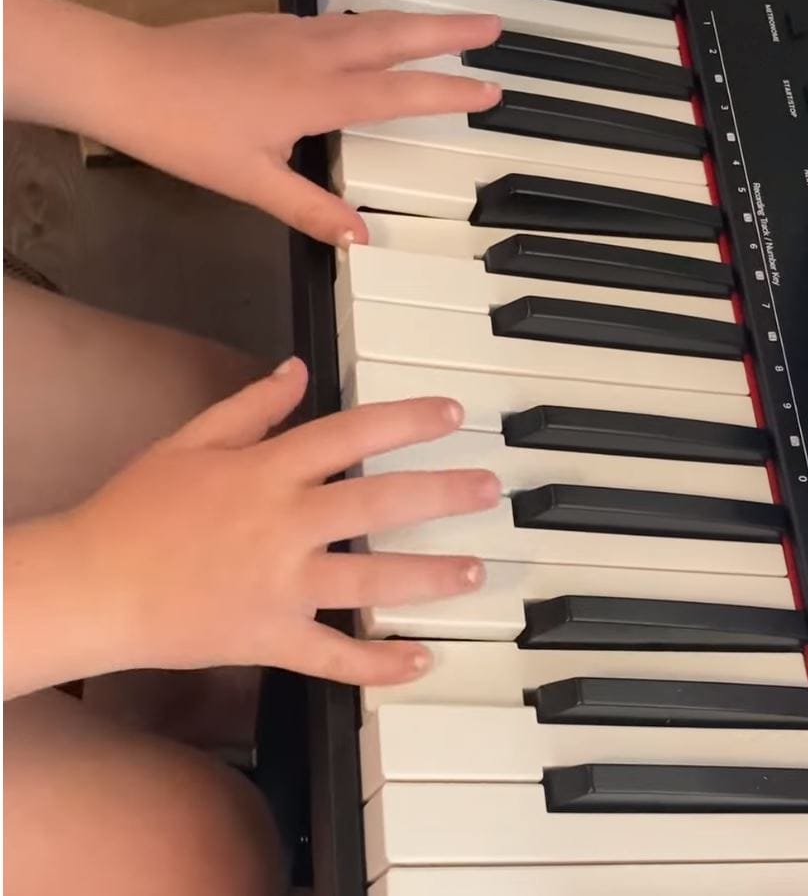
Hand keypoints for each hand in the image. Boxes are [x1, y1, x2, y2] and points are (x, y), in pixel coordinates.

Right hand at [59, 358, 498, 686]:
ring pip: (372, 578)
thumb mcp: (188, 440)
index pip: (352, 434)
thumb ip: (251, 405)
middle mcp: (283, 524)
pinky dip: (379, 664)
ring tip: (476, 569)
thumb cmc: (135, 510)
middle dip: (442, 493)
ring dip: (431, 575)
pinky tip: (420, 661)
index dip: (408, 420)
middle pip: (379, 502)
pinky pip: (333, 656)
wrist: (92, 586)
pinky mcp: (271, 637)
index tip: (452, 414)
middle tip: (488, 489)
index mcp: (265, 471)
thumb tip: (298, 369)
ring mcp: (281, 585)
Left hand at [103, 10, 500, 244]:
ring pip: (367, 21)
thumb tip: (357, 238)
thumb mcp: (252, 182)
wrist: (124, 77)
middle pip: (395, 35)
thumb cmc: (186, 132)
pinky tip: (369, 34)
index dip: (449, 92)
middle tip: (493, 26)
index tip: (490, 89)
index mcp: (316, 94)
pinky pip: (334, 21)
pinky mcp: (267, 26)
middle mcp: (311, 54)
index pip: (399, 93)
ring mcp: (289, 33)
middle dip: (449, 31)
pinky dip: (369, 24)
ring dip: (413, 22)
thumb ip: (310, 209)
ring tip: (445, 26)